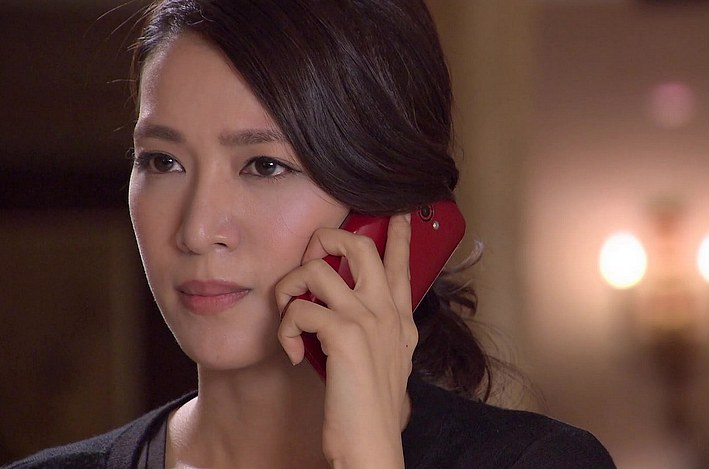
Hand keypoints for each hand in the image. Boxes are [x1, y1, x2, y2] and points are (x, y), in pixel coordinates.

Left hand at [275, 213, 415, 467]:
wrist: (371, 443)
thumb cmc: (370, 407)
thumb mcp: (385, 362)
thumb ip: (376, 332)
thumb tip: (343, 311)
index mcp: (399, 320)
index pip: (401, 265)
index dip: (397, 235)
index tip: (397, 213)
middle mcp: (387, 313)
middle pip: (360, 246)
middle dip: (327, 238)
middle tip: (312, 254)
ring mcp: (368, 320)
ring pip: (318, 269)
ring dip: (290, 287)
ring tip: (288, 313)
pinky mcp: (344, 335)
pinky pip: (299, 310)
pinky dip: (285, 328)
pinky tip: (291, 352)